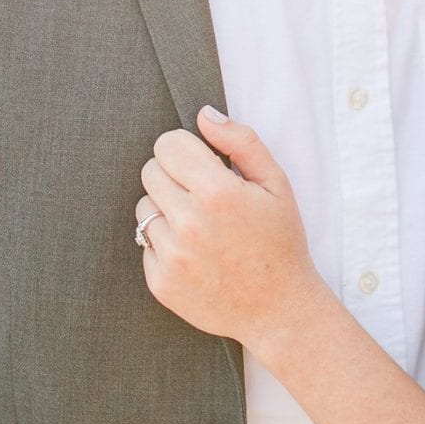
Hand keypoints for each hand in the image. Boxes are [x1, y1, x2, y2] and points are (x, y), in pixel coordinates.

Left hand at [136, 106, 329, 352]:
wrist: (279, 308)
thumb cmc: (280, 241)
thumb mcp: (276, 184)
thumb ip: (241, 142)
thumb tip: (204, 114)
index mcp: (218, 193)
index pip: (166, 145)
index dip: (184, 149)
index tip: (201, 163)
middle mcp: (189, 223)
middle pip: (150, 172)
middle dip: (173, 176)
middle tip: (201, 195)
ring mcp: (172, 256)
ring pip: (143, 208)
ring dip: (166, 210)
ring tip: (199, 226)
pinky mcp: (160, 282)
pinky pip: (145, 244)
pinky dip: (164, 244)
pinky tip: (195, 253)